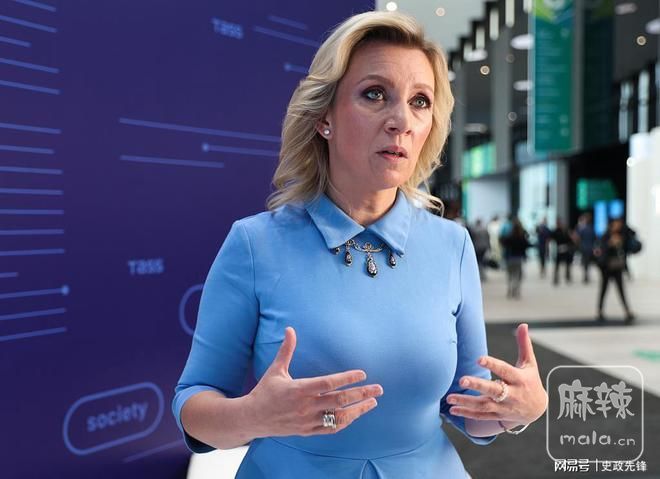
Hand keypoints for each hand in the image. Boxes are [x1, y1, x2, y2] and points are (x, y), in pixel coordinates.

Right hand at [246, 327, 382, 437]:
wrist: (252, 418)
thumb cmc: (265, 391)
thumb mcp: (275, 369)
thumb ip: (286, 350)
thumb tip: (290, 329)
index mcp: (299, 389)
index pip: (329, 383)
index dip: (347, 378)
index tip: (363, 373)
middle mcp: (306, 406)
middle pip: (340, 400)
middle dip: (361, 394)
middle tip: (379, 388)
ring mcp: (308, 420)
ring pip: (339, 417)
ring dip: (358, 410)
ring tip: (372, 402)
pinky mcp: (307, 431)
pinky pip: (331, 428)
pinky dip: (345, 422)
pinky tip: (356, 414)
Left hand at [445, 323, 547, 426]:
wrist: (537, 409)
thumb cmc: (530, 381)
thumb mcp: (530, 363)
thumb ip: (524, 344)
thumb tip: (523, 324)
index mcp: (519, 379)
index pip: (505, 371)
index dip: (493, 365)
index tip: (479, 359)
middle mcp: (512, 395)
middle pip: (494, 391)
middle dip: (478, 385)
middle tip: (461, 380)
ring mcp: (504, 407)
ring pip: (484, 406)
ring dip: (466, 402)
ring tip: (449, 397)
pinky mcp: (497, 416)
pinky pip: (481, 416)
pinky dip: (467, 414)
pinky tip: (452, 409)